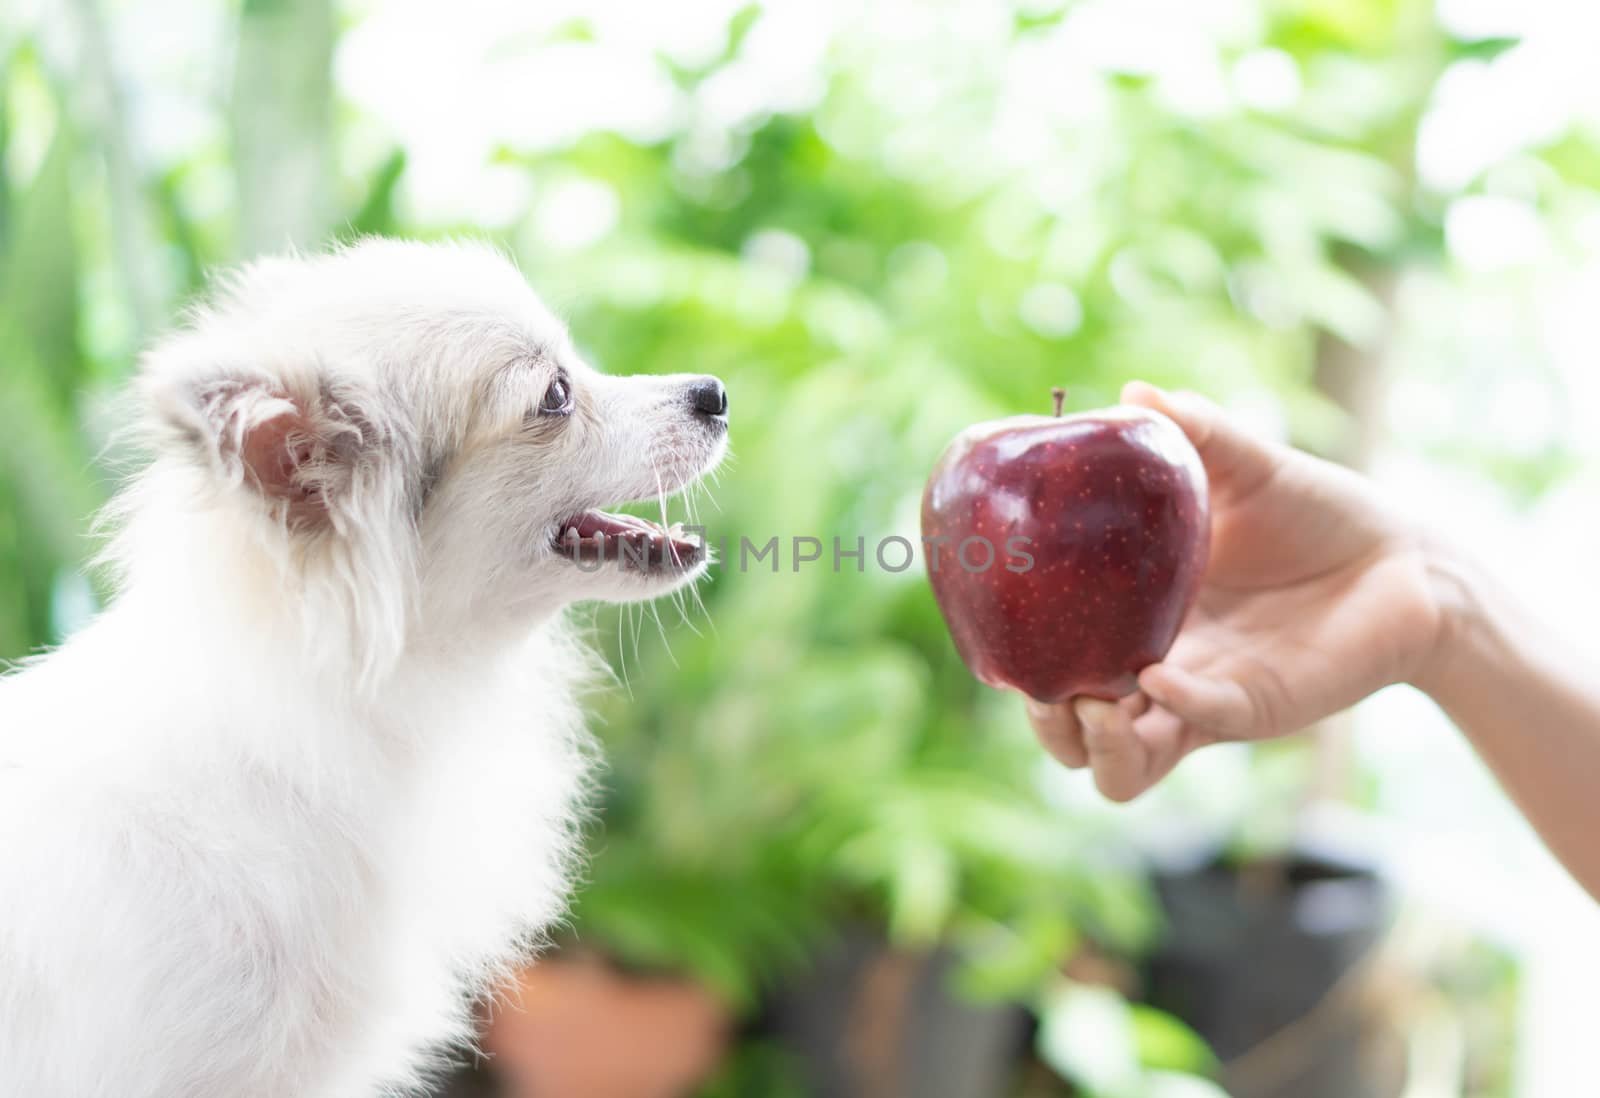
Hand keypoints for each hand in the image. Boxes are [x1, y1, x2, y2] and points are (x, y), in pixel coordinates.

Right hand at [1026, 381, 1445, 801]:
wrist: (1403, 557)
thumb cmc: (1315, 511)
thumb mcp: (1242, 464)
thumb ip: (1191, 432)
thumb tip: (1132, 391)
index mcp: (1136, 617)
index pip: (1057, 662)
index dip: (1024, 664)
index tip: (1007, 630)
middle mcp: (1158, 671)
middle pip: (1074, 738)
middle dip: (1047, 727)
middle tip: (1045, 687)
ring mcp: (1202, 700)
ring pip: (1122, 768)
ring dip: (1092, 747)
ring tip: (1092, 704)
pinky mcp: (1254, 709)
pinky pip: (1194, 727)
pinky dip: (1171, 709)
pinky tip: (1159, 676)